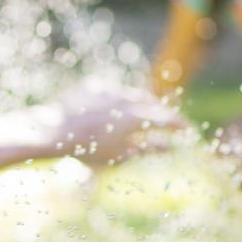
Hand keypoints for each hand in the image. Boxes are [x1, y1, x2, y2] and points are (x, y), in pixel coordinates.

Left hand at [37, 84, 185, 166]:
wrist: (54, 131)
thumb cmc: (88, 150)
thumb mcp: (121, 155)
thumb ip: (148, 148)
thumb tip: (169, 146)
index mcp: (137, 117)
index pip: (167, 118)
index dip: (180, 125)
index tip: (187, 130)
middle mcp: (126, 98)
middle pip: (151, 104)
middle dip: (161, 114)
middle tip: (168, 124)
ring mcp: (110, 90)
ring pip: (132, 95)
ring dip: (141, 105)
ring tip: (142, 117)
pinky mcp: (94, 86)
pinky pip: (112, 92)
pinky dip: (118, 101)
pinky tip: (113, 112)